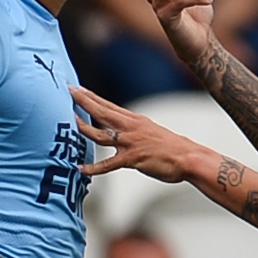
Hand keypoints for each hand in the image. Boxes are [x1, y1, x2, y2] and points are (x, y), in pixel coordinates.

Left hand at [73, 86, 207, 183]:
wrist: (188, 157)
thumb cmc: (172, 147)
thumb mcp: (152, 131)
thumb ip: (135, 129)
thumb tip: (124, 130)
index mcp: (135, 120)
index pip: (108, 105)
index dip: (92, 97)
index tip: (77, 88)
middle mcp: (131, 128)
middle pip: (102, 112)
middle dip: (84, 102)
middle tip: (68, 91)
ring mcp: (130, 143)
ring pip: (101, 133)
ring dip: (84, 128)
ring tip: (69, 123)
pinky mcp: (132, 159)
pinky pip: (108, 164)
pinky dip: (93, 167)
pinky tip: (81, 168)